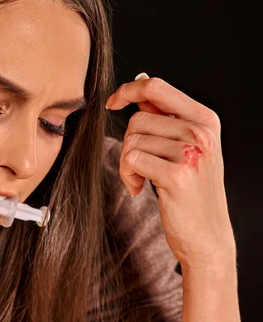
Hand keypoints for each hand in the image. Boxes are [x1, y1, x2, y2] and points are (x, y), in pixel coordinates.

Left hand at [106, 74, 236, 268]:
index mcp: (205, 119)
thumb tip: (139, 85)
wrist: (207, 236)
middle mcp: (200, 132)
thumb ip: (166, 118)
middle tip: (138, 167)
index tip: (113, 102)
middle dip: (128, 144)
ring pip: (132, 141)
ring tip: (141, 181)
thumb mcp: (188, 149)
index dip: (128, 90)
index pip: (157, 87)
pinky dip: (128, 176)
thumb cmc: (193, 193)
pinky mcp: (176, 174)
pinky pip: (131, 160)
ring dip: (127, 164)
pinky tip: (140, 189)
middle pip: (138, 119)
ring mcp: (190, 152)